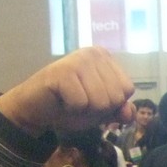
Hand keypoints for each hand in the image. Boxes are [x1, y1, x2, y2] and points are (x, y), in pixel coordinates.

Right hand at [0, 47, 134, 137]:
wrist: (36, 109)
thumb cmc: (69, 106)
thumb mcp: (101, 111)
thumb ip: (119, 110)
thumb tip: (130, 113)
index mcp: (106, 58)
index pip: (127, 90)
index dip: (111, 104)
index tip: (91, 100)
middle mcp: (94, 53)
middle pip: (115, 97)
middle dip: (97, 109)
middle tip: (78, 102)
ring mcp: (78, 59)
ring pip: (101, 102)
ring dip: (84, 111)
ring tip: (70, 101)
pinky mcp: (62, 71)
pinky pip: (81, 104)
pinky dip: (71, 110)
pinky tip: (60, 100)